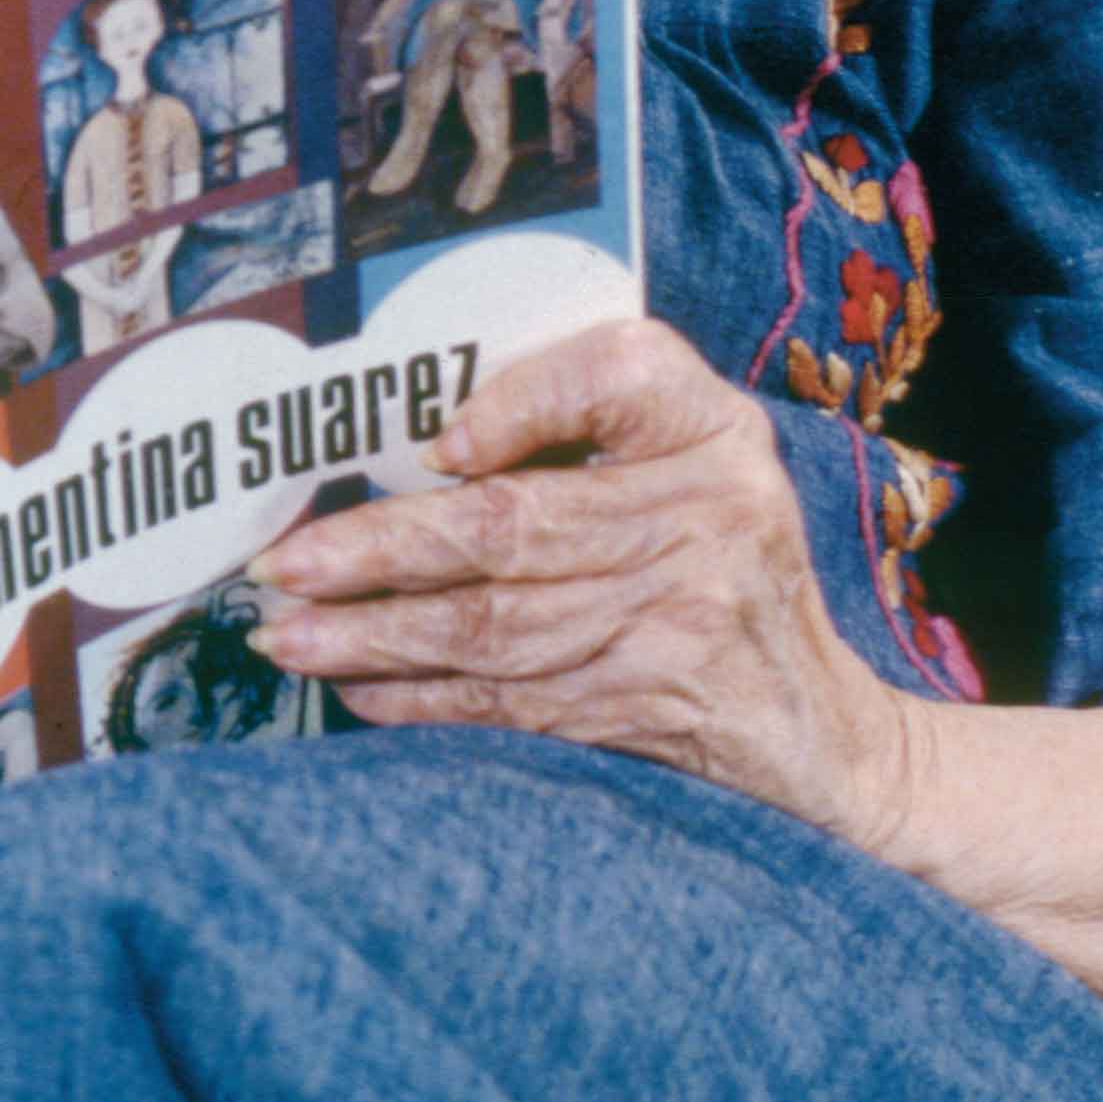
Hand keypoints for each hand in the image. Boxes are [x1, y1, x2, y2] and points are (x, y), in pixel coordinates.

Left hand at [252, 315, 930, 849]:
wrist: (819, 724)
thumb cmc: (726, 550)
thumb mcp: (699, 446)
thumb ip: (591, 408)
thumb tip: (442, 443)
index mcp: (712, 427)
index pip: (617, 378)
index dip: (521, 404)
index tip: (441, 444)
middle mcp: (709, 514)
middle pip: (516, 527)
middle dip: (380, 549)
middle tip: (283, 564)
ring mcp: (679, 623)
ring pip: (496, 628)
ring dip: (375, 636)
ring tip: (285, 635)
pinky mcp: (645, 710)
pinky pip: (509, 703)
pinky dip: (421, 697)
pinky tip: (353, 689)